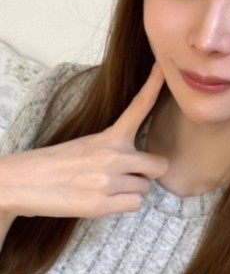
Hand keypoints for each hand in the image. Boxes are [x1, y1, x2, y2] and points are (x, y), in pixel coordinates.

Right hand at [0, 63, 168, 218]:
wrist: (23, 182)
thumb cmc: (55, 164)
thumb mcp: (86, 145)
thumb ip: (114, 148)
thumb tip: (138, 165)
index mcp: (108, 136)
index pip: (138, 107)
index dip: (154, 85)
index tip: (163, 67)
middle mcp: (113, 156)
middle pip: (158, 165)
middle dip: (148, 173)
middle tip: (128, 175)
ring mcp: (108, 181)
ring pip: (145, 189)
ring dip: (131, 191)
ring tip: (105, 188)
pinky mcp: (101, 204)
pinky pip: (134, 205)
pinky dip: (123, 205)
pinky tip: (103, 200)